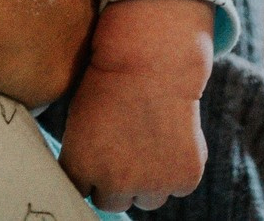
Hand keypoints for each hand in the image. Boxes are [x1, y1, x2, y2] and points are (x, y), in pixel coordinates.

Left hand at [58, 0, 214, 211]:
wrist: (150, 60)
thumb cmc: (109, 84)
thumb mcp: (78, 120)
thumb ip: (81, 159)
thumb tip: (87, 187)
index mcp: (82, 168)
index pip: (82, 191)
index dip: (91, 170)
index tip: (100, 148)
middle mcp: (115, 184)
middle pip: (113, 202)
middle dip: (118, 181)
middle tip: (125, 146)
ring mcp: (152, 184)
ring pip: (147, 199)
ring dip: (148, 180)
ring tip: (148, 141)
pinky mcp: (184, 178)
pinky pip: (178, 187)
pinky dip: (178, 168)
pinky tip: (171, 137)